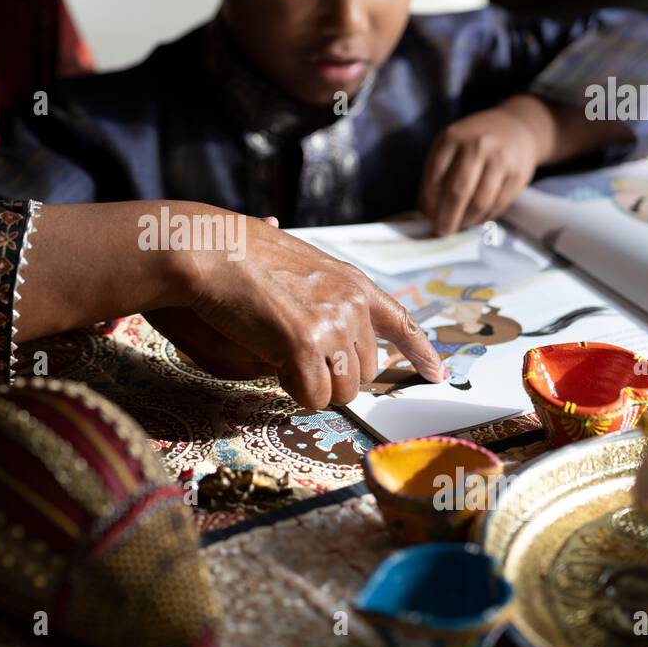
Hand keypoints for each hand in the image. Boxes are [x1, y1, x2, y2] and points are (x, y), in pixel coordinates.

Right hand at [170, 214, 444, 408]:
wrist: (211, 250)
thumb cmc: (237, 254)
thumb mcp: (291, 261)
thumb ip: (309, 281)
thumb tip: (291, 263)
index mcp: (352, 283)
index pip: (400, 322)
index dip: (420, 352)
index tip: (436, 374)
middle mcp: (353, 304)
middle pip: (365, 372)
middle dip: (333, 377)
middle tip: (294, 358)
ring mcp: (334, 324)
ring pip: (342, 391)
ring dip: (312, 386)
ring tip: (278, 354)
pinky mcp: (307, 345)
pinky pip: (313, 397)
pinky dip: (292, 391)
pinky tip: (271, 362)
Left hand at [418, 99, 545, 235]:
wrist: (516, 127)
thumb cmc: (473, 143)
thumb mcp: (450, 145)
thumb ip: (437, 172)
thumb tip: (427, 212)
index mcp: (452, 138)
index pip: (435, 176)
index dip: (429, 202)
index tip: (427, 217)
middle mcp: (477, 146)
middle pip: (458, 191)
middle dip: (446, 218)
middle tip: (441, 233)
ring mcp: (500, 160)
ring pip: (480, 202)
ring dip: (466, 221)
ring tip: (458, 227)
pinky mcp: (518, 175)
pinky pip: (497, 205)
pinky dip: (484, 218)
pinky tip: (475, 220)